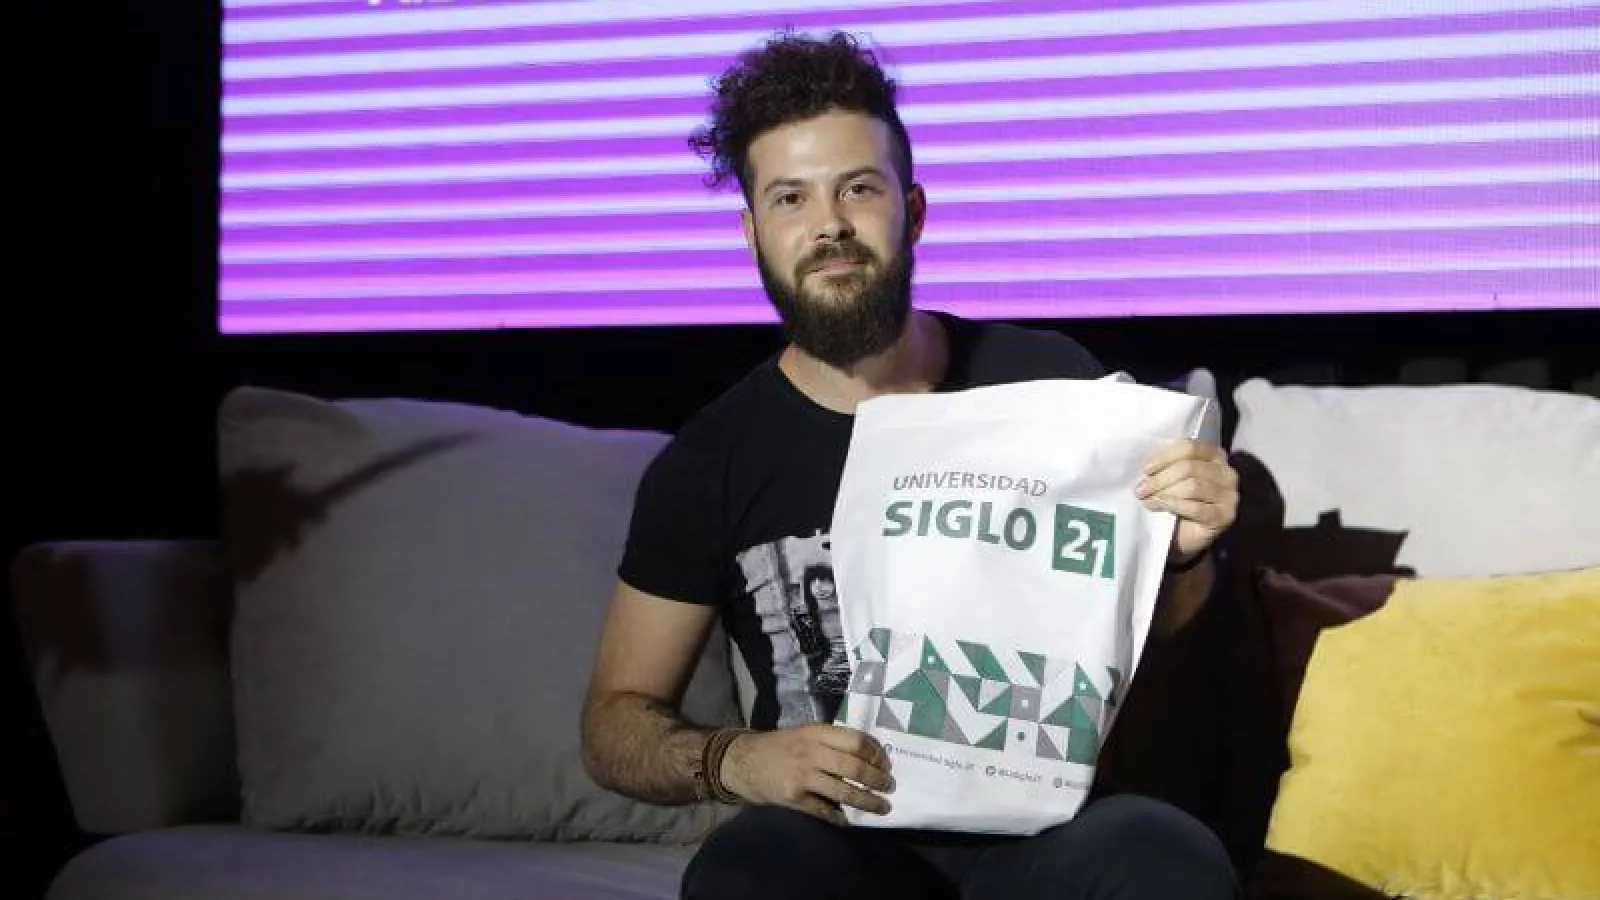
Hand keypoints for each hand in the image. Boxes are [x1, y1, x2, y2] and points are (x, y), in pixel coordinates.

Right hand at [718, 724, 894, 824]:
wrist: (742, 761)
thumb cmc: (779, 746)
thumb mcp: (804, 732)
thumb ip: (831, 740)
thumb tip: (869, 753)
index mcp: (816, 733)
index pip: (856, 741)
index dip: (876, 754)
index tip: (887, 764)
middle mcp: (811, 753)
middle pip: (854, 768)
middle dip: (878, 781)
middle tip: (890, 788)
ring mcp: (802, 777)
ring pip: (844, 792)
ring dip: (868, 802)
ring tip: (882, 808)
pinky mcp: (794, 798)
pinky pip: (824, 811)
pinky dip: (840, 818)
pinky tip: (849, 820)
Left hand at [1135, 440, 1238, 565]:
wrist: (1183, 536)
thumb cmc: (1176, 501)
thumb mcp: (1171, 478)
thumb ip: (1166, 466)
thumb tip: (1147, 467)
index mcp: (1215, 456)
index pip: (1191, 448)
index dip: (1165, 457)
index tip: (1146, 469)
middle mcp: (1227, 473)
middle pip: (1190, 467)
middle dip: (1161, 478)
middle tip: (1141, 489)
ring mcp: (1229, 496)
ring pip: (1193, 486)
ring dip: (1165, 492)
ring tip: (1147, 500)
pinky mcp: (1225, 517)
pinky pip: (1197, 508)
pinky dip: (1175, 505)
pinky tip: (1160, 506)